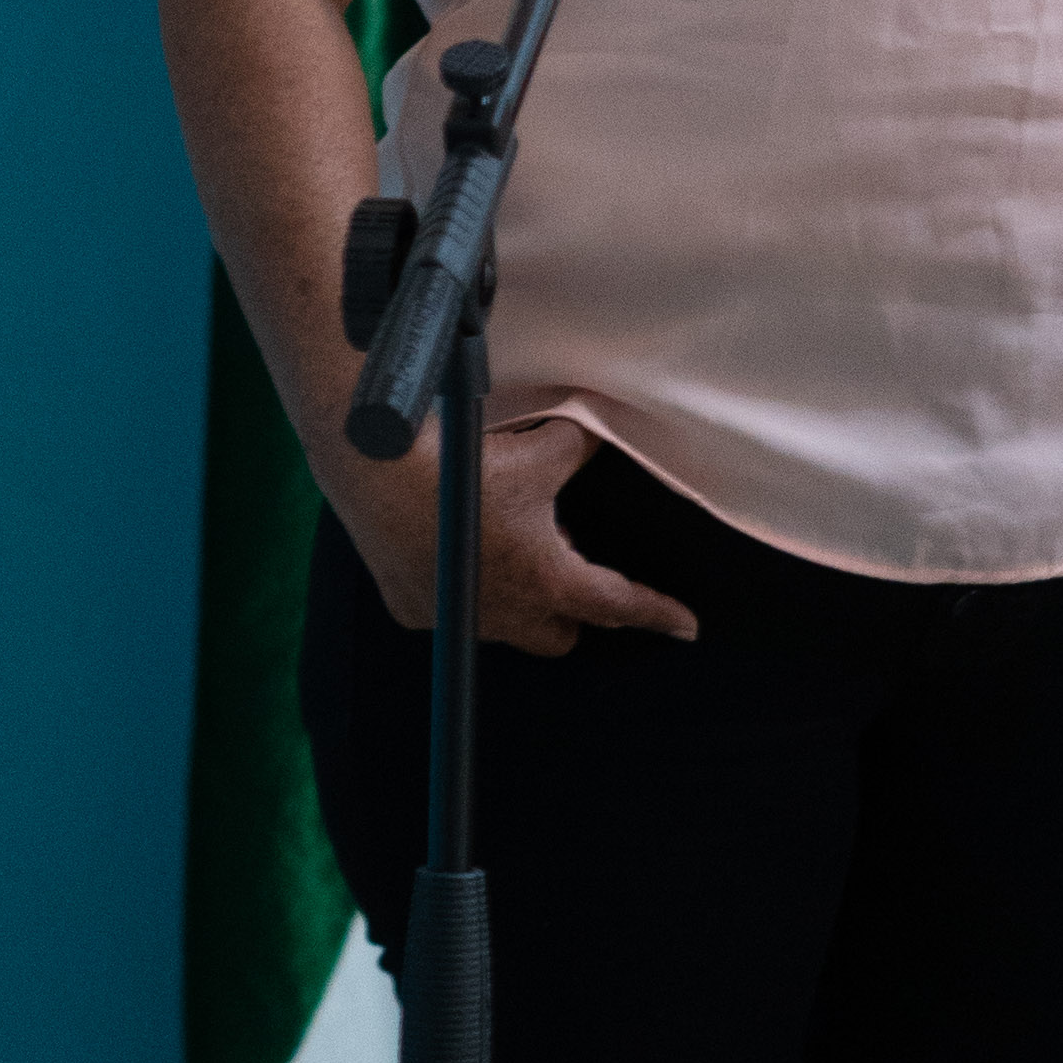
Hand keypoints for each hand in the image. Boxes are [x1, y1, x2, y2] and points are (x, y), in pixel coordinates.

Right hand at [325, 411, 700, 656]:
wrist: (377, 471)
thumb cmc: (462, 465)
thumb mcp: (539, 450)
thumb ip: (579, 446)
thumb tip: (600, 426)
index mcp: (547, 579)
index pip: (618, 605)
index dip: (657, 612)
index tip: (685, 625)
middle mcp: (505, 612)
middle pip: (560, 635)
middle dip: (573, 612)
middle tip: (571, 570)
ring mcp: (456, 618)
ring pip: (505, 625)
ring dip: (515, 596)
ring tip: (506, 546)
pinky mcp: (413, 609)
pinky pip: (453, 611)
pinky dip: (462, 588)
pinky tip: (453, 549)